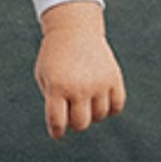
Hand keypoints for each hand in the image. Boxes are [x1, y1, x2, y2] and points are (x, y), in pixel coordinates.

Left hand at [36, 1, 125, 136]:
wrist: (73, 28)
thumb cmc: (55, 56)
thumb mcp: (44, 76)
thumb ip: (51, 102)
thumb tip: (64, 127)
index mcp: (57, 87)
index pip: (58, 122)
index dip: (57, 132)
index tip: (57, 132)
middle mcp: (79, 87)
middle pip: (81, 124)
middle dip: (75, 122)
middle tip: (71, 111)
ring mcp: (99, 83)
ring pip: (99, 116)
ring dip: (92, 112)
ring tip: (85, 98)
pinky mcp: (114, 78)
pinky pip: (116, 107)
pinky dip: (110, 108)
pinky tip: (100, 98)